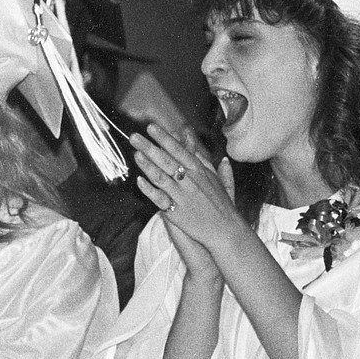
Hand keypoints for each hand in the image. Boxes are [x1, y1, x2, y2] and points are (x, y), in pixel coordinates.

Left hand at [131, 124, 243, 259]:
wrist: (225, 231)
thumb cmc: (223, 206)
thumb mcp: (220, 182)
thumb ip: (213, 166)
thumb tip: (219, 155)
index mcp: (200, 171)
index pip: (179, 150)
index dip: (164, 138)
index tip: (151, 127)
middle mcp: (191, 181)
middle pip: (167, 160)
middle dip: (149, 147)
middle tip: (134, 136)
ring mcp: (183, 196)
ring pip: (161, 177)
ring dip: (146, 165)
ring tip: (135, 154)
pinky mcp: (177, 212)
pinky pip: (159, 199)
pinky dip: (149, 189)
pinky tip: (139, 181)